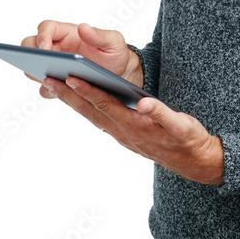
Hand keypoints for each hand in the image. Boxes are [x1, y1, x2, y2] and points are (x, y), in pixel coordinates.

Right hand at [21, 20, 142, 97]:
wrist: (120, 74)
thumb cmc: (115, 53)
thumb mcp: (114, 42)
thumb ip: (100, 35)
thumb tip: (83, 27)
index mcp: (67, 33)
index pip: (46, 28)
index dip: (41, 36)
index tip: (44, 48)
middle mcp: (56, 48)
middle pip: (30, 47)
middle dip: (31, 55)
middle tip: (40, 65)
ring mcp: (54, 67)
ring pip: (33, 68)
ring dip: (37, 73)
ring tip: (49, 79)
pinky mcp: (58, 84)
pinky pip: (46, 88)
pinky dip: (49, 90)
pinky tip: (60, 92)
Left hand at [41, 76, 223, 185]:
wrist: (193, 161)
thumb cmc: (188, 139)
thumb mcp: (181, 126)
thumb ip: (162, 114)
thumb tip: (144, 103)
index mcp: (134, 126)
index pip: (105, 105)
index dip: (87, 90)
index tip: (70, 77)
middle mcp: (122, 132)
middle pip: (91, 110)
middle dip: (68, 94)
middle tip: (47, 79)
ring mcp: (121, 135)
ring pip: (91, 115)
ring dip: (72, 101)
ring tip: (53, 85)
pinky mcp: (123, 134)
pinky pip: (99, 118)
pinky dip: (85, 107)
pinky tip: (76, 98)